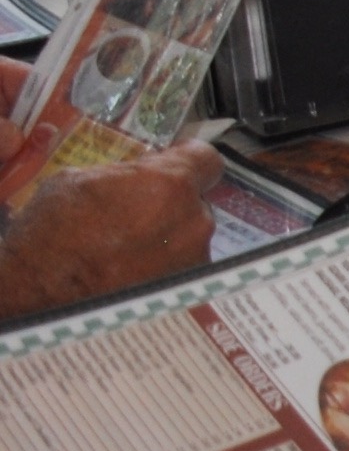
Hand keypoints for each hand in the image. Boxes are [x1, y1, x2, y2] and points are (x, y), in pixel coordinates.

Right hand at [0, 144, 222, 316]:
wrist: (40, 291)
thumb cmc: (53, 232)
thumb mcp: (79, 179)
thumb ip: (125, 175)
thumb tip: (138, 176)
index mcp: (170, 184)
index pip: (206, 159)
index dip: (189, 159)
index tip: (176, 163)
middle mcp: (194, 220)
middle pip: (196, 201)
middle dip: (171, 204)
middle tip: (136, 214)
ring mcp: (193, 258)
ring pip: (190, 236)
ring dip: (168, 237)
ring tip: (128, 249)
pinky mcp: (186, 288)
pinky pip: (182, 265)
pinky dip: (164, 265)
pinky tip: (132, 271)